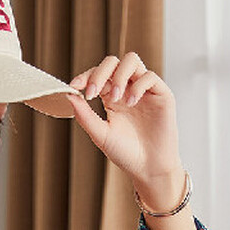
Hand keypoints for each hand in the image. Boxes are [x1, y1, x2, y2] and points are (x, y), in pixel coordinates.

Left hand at [28, 52, 182, 192]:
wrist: (148, 168)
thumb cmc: (125, 153)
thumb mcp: (100, 134)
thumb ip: (85, 116)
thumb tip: (68, 95)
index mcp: (110, 97)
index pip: (97, 75)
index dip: (85, 76)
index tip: (74, 86)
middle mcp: (127, 89)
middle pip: (113, 62)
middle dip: (100, 73)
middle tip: (93, 92)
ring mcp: (144, 89)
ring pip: (131, 61)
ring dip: (119, 75)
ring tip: (115, 97)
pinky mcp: (161, 93)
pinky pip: (149, 76)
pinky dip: (137, 86)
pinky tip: (131, 103)